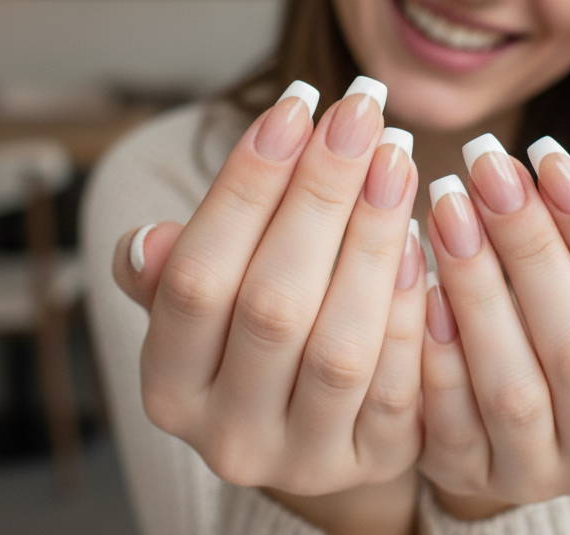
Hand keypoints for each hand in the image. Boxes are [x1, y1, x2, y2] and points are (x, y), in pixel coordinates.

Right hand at [111, 79, 426, 503]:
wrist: (314, 414)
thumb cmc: (254, 324)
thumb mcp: (206, 298)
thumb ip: (179, 264)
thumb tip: (148, 242)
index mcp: (169, 384)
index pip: (195, 276)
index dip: (245, 186)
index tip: (295, 107)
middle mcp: (228, 435)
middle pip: (272, 303)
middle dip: (320, 193)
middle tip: (360, 112)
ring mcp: (304, 458)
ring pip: (340, 345)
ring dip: (371, 237)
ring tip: (395, 156)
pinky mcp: (374, 462)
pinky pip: (400, 385)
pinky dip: (408, 306)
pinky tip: (421, 234)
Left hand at [419, 136, 569, 518]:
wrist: (497, 412)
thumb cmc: (563, 324)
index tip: (552, 159)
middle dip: (532, 246)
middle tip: (487, 166)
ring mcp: (534, 475)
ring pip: (513, 387)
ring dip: (478, 286)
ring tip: (448, 205)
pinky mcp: (466, 475)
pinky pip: (448, 420)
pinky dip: (436, 350)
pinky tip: (417, 280)